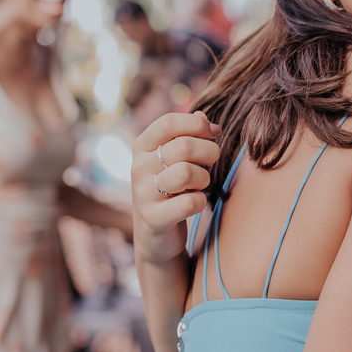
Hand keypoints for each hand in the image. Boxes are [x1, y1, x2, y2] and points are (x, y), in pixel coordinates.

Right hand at [131, 111, 220, 266]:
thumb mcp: (176, 159)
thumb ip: (188, 134)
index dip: (197, 125)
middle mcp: (138, 167)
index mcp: (142, 147)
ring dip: (204, 179)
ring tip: (199, 185)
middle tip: (211, 163)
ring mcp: (142, 194)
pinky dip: (201, 201)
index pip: (168, 122)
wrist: (156, 235)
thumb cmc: (172, 189)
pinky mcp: (153, 218)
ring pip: (187, 173)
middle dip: (209, 152)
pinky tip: (194, 203)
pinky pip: (191, 202)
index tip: (214, 133)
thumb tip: (203, 116)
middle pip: (184, 146)